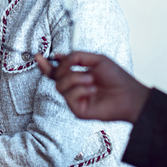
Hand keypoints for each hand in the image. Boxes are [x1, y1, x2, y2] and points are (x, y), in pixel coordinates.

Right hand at [35, 51, 149, 123]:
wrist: (129, 94)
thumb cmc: (116, 77)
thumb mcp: (97, 59)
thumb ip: (77, 56)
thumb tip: (59, 56)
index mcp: (77, 75)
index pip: (57, 71)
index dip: (46, 65)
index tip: (38, 56)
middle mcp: (74, 88)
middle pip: (55, 77)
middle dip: (64, 68)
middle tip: (77, 66)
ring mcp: (75, 99)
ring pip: (60, 86)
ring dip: (75, 78)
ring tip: (91, 79)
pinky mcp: (77, 110)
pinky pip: (69, 96)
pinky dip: (80, 89)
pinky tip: (93, 90)